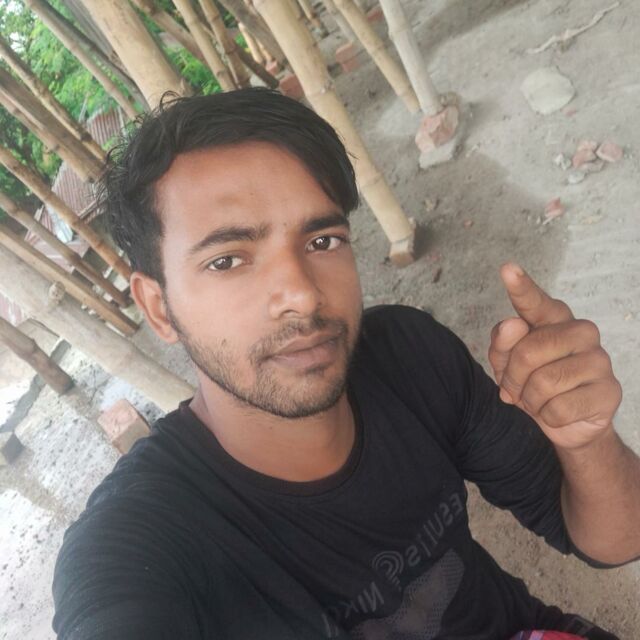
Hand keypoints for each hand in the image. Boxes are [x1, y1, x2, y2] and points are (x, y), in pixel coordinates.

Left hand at [488, 263, 621, 449]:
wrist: (565, 423)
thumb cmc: (533, 384)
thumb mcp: (507, 366)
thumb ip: (502, 345)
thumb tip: (512, 324)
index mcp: (553, 320)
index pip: (535, 302)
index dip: (521, 287)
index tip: (507, 269)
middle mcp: (581, 332)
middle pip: (529, 351)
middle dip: (512, 378)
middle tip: (514, 389)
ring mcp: (600, 360)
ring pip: (543, 382)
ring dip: (529, 400)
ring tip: (535, 401)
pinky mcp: (609, 391)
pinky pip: (559, 408)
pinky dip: (547, 417)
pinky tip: (555, 413)